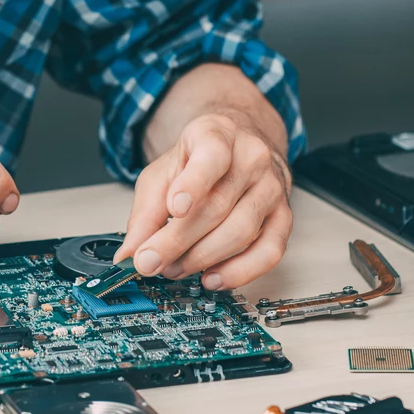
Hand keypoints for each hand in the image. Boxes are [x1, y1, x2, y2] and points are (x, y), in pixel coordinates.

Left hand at [113, 113, 291, 289]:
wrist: (236, 151)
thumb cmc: (198, 162)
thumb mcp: (162, 175)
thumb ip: (145, 214)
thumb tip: (130, 255)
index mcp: (217, 134)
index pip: (211, 155)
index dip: (194, 183)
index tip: (175, 208)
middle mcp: (252, 157)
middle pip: (218, 206)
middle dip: (179, 241)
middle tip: (151, 261)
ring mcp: (272, 188)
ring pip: (241, 232)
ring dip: (202, 258)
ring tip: (173, 268)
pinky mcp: (283, 217)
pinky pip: (269, 252)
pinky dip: (239, 272)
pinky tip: (212, 278)